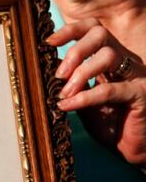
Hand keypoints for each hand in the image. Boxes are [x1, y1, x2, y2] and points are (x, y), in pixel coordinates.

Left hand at [48, 18, 145, 166]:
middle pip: (101, 35)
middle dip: (75, 51)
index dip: (72, 31)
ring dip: (80, 73)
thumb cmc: (109, 125)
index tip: (48, 41)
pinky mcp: (141, 93)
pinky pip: (110, 89)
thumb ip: (69, 85)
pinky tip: (69, 105)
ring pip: (108, 55)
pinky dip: (86, 97)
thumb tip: (45, 70)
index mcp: (110, 59)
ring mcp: (136, 75)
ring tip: (64, 93)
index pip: (93, 31)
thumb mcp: (82, 101)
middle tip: (58, 75)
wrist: (132, 150)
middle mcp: (125, 61)